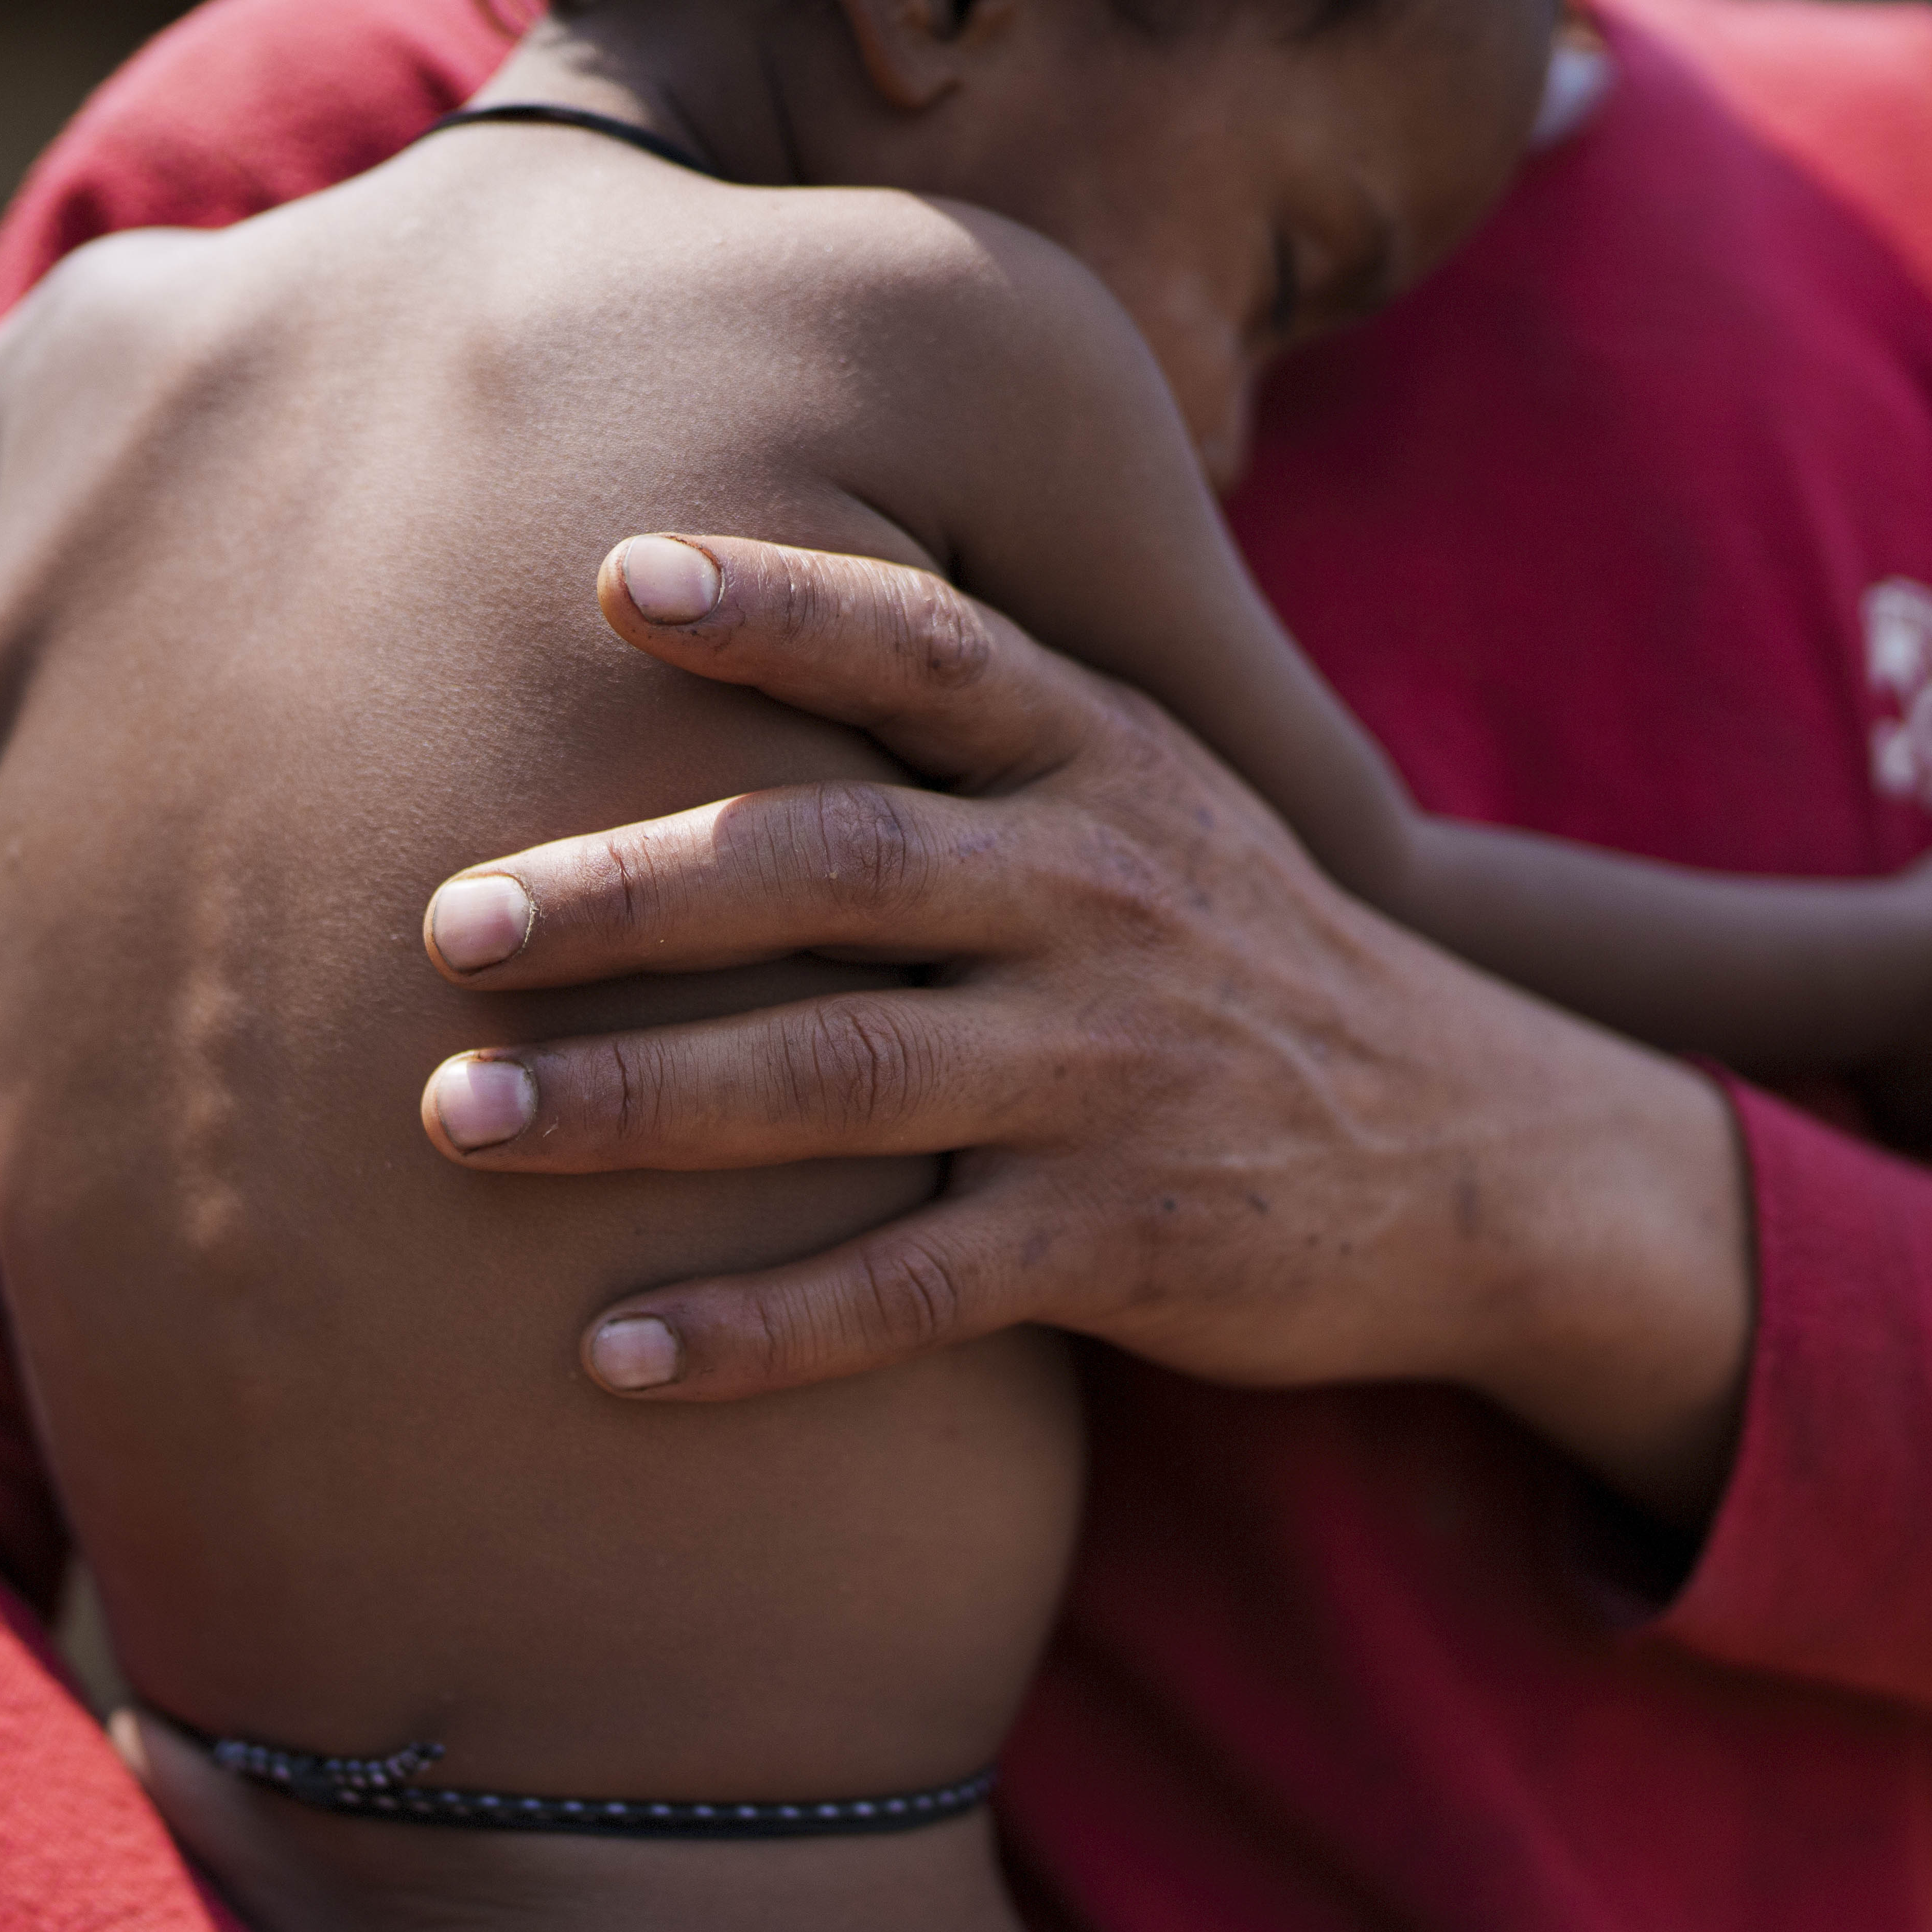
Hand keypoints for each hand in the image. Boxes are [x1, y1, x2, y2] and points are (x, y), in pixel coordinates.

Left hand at [413, 535, 1754, 1520]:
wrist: (1486, 1150)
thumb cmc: (1242, 955)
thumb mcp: (1158, 794)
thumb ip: (978, 724)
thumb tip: (717, 612)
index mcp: (1104, 764)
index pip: (929, 651)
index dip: (780, 606)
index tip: (616, 576)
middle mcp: (1100, 896)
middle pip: (836, 870)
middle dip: (627, 892)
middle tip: (445, 925)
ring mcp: (1113, 1074)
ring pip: (839, 1079)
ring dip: (634, 1105)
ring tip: (456, 1123)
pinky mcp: (1127, 1242)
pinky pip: (906, 1291)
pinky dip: (752, 1328)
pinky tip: (607, 1355)